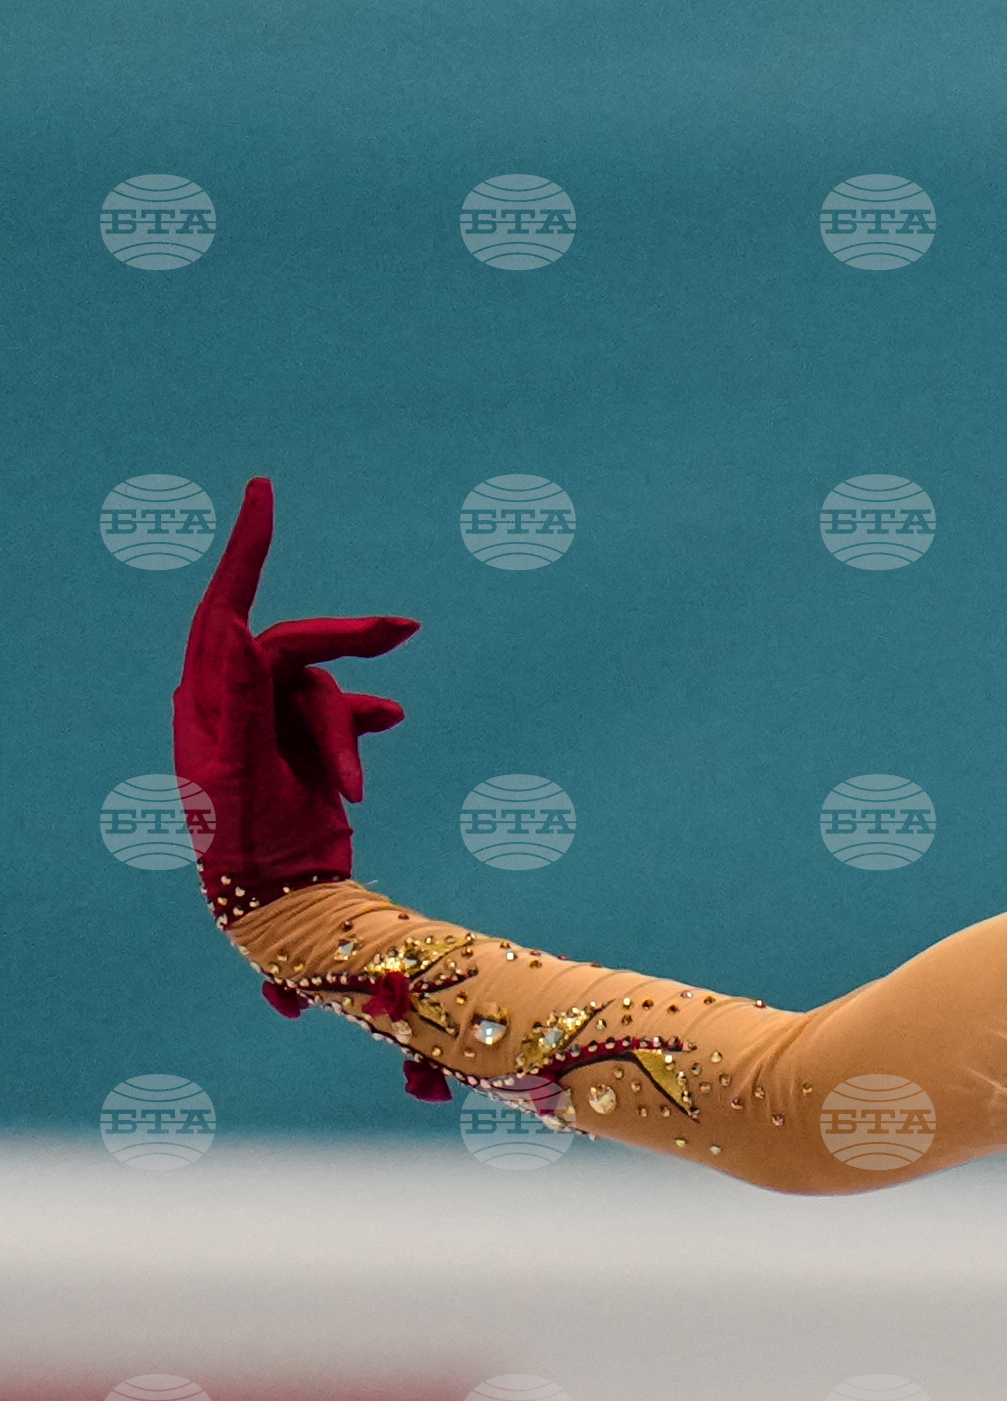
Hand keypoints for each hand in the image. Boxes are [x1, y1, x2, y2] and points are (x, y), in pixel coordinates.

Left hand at [173, 475, 416, 911]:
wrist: (278, 906)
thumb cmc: (247, 848)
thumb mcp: (241, 774)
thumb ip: (239, 700)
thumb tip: (235, 627)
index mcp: (208, 699)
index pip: (228, 606)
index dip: (246, 548)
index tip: (264, 493)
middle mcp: (234, 702)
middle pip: (296, 649)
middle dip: (348, 646)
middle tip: (404, 631)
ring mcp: (269, 726)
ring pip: (326, 694)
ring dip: (348, 736)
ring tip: (355, 794)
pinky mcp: (303, 751)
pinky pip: (343, 716)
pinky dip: (365, 722)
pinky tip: (393, 718)